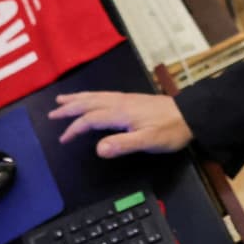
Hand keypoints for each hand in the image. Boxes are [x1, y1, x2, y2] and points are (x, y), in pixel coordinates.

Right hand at [49, 91, 192, 157]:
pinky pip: (103, 94)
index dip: (75, 129)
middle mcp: (120, 102)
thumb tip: (97, 149)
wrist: (191, 115)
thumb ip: (122, 145)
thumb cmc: (171, 131)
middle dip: (69, 108)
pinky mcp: (132, 99)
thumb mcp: (148, 142)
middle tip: (52, 113)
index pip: (90, 119)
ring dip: (78, 98)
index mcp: (120, 113)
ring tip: (63, 100)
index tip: (63, 139)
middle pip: (89, 102)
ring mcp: (126, 99)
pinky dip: (90, 96)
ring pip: (96, 96)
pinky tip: (91, 98)